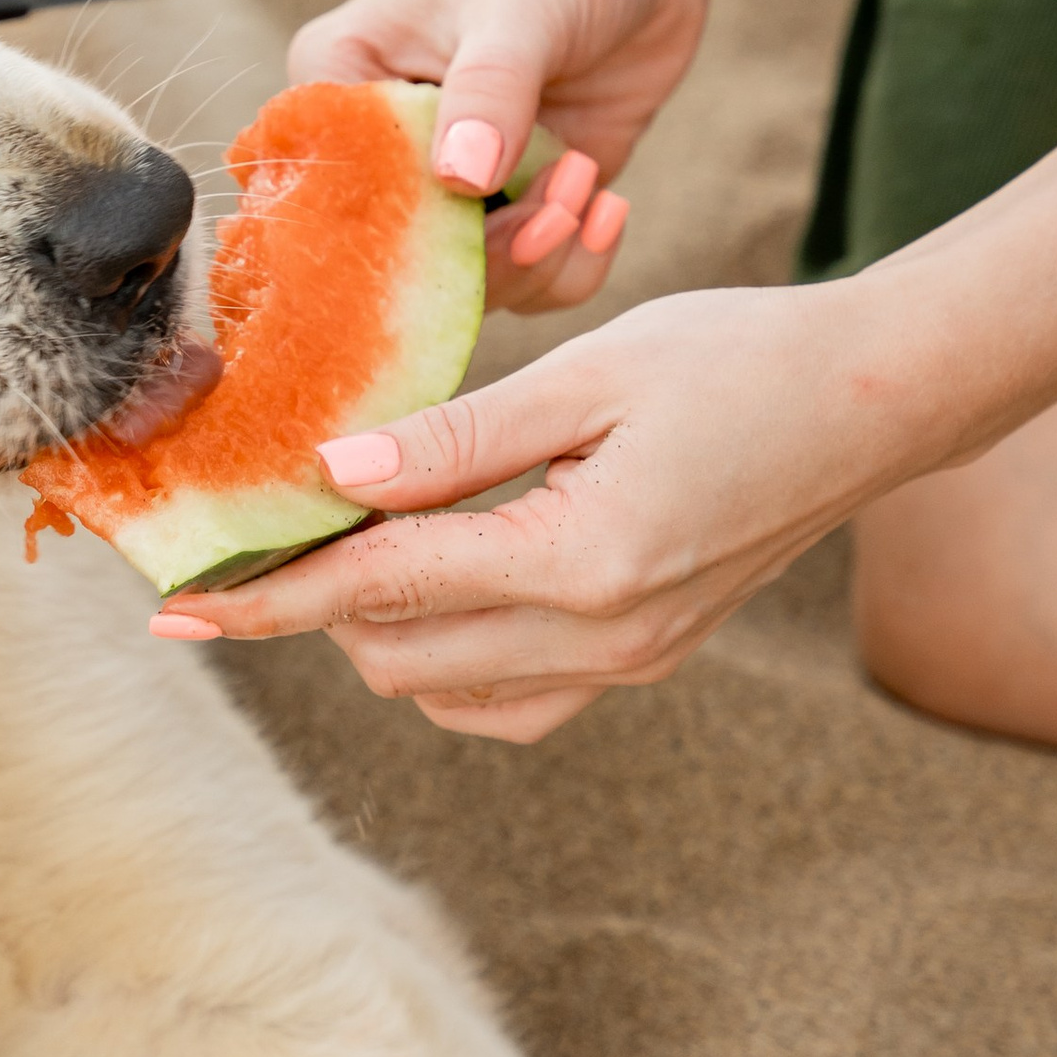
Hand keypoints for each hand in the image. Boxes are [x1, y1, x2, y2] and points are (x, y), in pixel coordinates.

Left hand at [151, 276, 927, 737]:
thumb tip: (334, 472)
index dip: (268, 596)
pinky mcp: (645, 659)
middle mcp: (604, 635)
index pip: (382, 590)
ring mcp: (629, 662)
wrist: (876, 399)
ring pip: (445, 693)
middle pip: (397, 658)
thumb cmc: (741, 356)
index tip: (179, 604)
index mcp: (582, 558)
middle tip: (276, 528)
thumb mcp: (592, 372)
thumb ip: (458, 437)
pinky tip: (442, 582)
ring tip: (356, 543)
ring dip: (382, 630)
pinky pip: (510, 700)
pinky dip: (451, 658)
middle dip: (316, 604)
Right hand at [287, 0, 710, 314]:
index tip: (452, 231)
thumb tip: (461, 179)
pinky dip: (573, 264)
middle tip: (553, 208)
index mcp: (343, 82)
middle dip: (481, 254)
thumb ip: (487, 93)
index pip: (325, 185)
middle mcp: (388, 143)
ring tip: (584, 179)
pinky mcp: (522, 197)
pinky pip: (534, 274)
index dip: (377, 233)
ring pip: (472, 278)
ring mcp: (458, 177)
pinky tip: (605, 204)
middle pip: (399, 252)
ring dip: (537, 256)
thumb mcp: (518, 7)